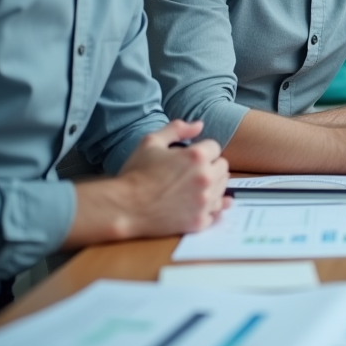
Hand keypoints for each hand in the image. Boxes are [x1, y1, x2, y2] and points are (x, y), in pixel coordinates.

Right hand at [116, 120, 230, 235]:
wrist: (123, 207)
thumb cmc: (135, 173)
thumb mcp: (151, 142)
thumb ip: (177, 128)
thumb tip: (199, 124)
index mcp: (197, 156)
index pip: (215, 148)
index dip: (202, 151)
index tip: (189, 159)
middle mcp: (206, 178)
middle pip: (222, 167)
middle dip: (210, 167)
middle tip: (191, 173)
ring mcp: (205, 201)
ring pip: (222, 189)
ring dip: (211, 186)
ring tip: (191, 188)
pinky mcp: (200, 221)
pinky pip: (216, 212)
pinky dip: (209, 208)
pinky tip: (196, 204)